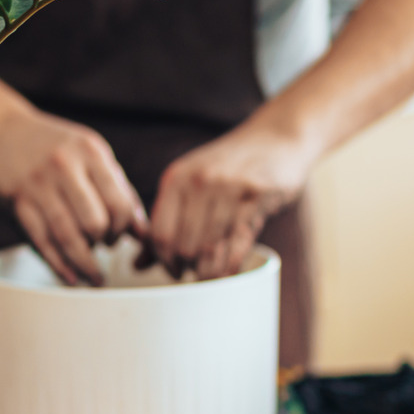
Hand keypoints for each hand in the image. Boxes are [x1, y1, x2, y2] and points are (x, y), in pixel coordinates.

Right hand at [0, 109, 146, 285]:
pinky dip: (58, 264)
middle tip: (104, 248)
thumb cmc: (55, 147)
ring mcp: (39, 184)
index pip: (120, 202)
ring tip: (94, 278)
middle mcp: (65, 166)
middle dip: (105, 243)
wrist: (2, 131)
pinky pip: (42, 241)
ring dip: (84, 264)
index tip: (121, 237)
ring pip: (68, 236)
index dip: (125, 229)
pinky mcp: (17, 201)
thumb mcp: (90, 155)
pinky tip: (70, 276)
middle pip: (95, 222)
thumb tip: (143, 232)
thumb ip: (118, 189)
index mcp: (91, 152)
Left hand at [149, 126, 316, 279]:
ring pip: (210, 249)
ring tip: (211, 276)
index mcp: (177, 178)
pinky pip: (239, 244)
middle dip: (187, 269)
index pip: (159, 234)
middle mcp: (200, 181)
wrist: (276, 138)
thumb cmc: (229, 168)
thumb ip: (165, 223)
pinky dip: (232, 265)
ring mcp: (229, 188)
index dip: (164, 261)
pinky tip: (229, 270)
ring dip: (209, 272)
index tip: (173, 270)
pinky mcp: (257, 197)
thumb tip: (137, 264)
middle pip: (184, 246)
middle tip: (194, 274)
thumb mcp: (191, 185)